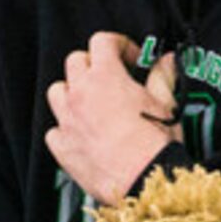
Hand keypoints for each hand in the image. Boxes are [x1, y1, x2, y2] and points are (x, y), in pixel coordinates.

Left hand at [46, 30, 179, 204]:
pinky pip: (54, 130)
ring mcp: (67, 120)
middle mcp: (81, 94)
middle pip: (75, 61)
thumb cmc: (155, 144)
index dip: (117, 44)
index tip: (128, 57)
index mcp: (106, 77)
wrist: (143, 180)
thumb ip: (162, 77)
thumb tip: (167, 62)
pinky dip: (65, 129)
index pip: (101, 41)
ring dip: (71, 92)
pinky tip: (81, 134)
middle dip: (93, 64)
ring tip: (91, 102)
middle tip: (110, 77)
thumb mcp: (166, 104)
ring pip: (56, 91)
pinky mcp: (62, 146)